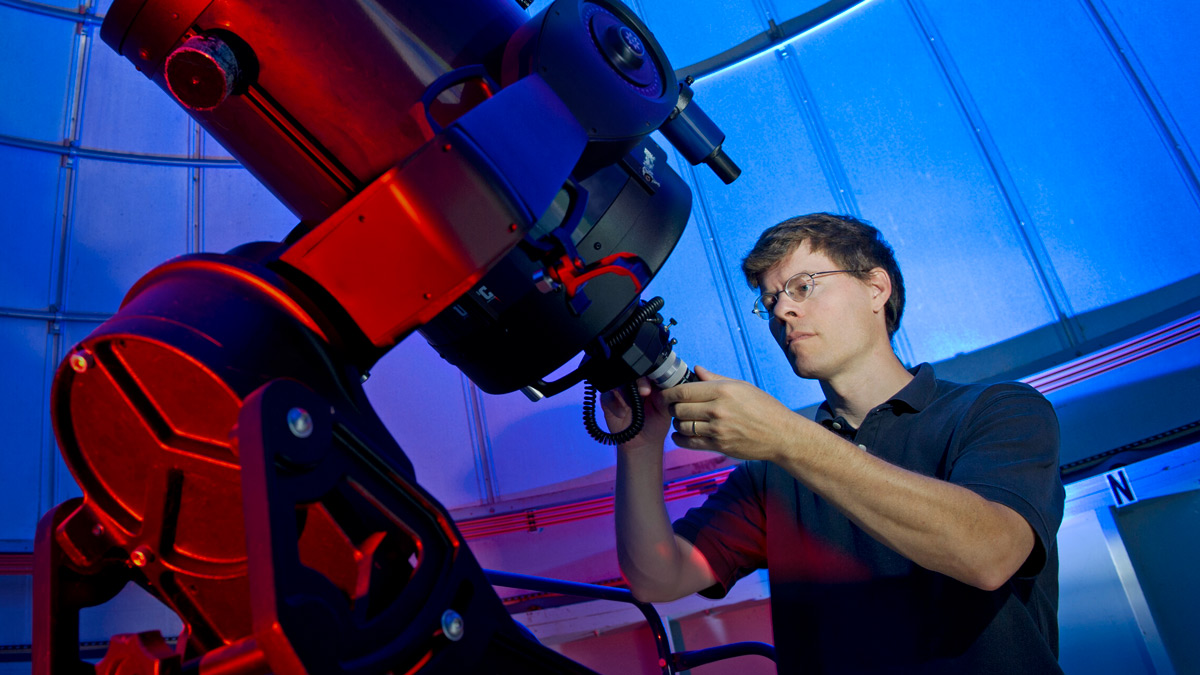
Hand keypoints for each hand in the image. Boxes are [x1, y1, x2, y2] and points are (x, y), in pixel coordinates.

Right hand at [600, 378, 671, 452]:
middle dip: (638, 381)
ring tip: (633, 405)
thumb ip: (666, 396)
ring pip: (618, 381)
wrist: (642, 442)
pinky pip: (606, 395)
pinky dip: (613, 404)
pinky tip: (621, 414)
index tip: (655, 385)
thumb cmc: (656, 423)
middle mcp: (633, 382)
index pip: (648, 369)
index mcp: (650, 380)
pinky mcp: (608, 399)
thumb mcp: (666, 409)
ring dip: (625, 393)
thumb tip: (664, 383)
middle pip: (631, 371)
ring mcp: (620, 390)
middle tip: (645, 393)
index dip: (651, 372)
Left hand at [661, 365, 801, 461]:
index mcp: (723, 390)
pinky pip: (689, 442)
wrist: (781, 435)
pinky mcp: (718, 446)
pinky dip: (679, 438)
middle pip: (679, 408)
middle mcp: (718, 409)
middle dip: (672, 407)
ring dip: (677, 423)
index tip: (666, 394)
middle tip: (674, 407)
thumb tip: (696, 369)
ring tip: (682, 419)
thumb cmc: (764, 408)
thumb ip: (715, 378)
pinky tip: (681, 434)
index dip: (669, 392)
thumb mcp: (742, 386)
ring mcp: (718, 429)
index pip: (683, 391)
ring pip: (681, 425)